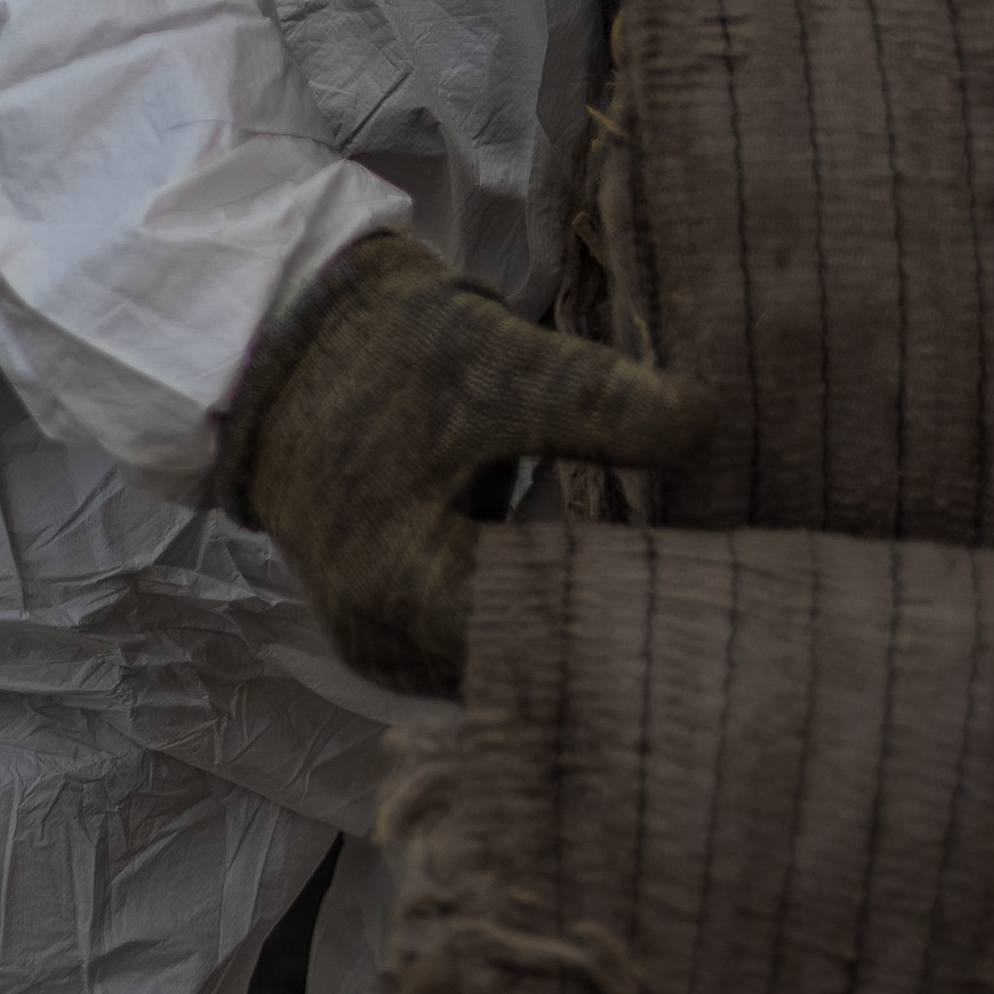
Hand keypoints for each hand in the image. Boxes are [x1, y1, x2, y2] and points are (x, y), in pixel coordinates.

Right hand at [220, 231, 711, 693]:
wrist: (283, 334)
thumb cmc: (382, 352)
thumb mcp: (498, 365)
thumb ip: (601, 403)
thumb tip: (710, 422)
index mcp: (405, 601)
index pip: (547, 639)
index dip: (627, 606)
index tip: (706, 573)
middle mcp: (388, 648)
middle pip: (527, 658)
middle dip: (606, 616)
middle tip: (700, 573)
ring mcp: (384, 639)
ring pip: (507, 647)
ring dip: (571, 608)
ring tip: (660, 565)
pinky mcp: (391, 612)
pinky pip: (481, 626)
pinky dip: (533, 595)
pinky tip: (591, 556)